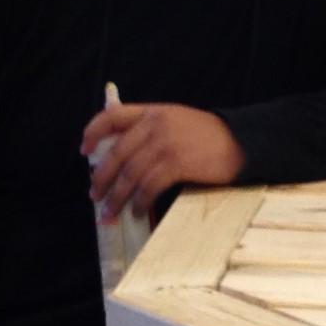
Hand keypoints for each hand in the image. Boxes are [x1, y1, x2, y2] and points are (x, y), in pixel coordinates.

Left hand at [81, 100, 242, 222]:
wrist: (241, 143)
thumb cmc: (208, 137)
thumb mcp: (176, 122)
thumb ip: (149, 131)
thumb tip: (119, 158)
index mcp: (153, 112)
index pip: (112, 116)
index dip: (93, 133)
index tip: (84, 152)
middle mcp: (156, 125)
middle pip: (117, 154)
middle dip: (102, 179)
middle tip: (95, 197)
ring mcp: (166, 144)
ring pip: (130, 175)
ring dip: (117, 198)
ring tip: (111, 213)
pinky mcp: (178, 163)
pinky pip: (149, 187)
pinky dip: (140, 203)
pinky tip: (138, 212)